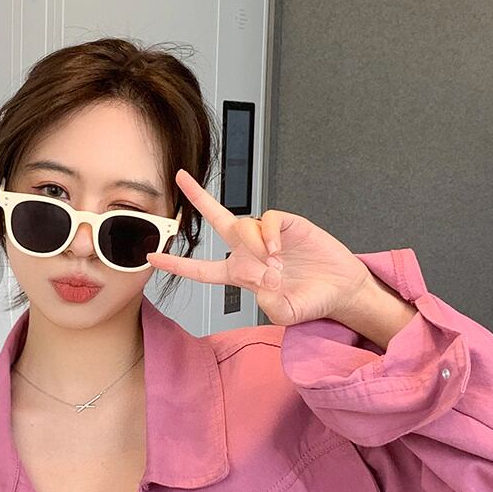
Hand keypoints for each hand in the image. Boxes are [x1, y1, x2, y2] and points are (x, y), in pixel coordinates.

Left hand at [145, 168, 378, 329]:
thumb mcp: (286, 314)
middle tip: (180, 177)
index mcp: (241, 274)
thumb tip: (263, 282)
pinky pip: (267, 219)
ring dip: (253, 242)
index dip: (176, 264)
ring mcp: (267, 235)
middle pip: (216, 220)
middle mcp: (249, 251)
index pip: (201, 270)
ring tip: (275, 263)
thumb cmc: (310, 301)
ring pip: (242, 223)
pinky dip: (268, 233)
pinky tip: (278, 249)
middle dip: (198, 198)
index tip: (152, 257)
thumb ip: (271, 305)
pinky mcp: (287, 224)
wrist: (341, 288)